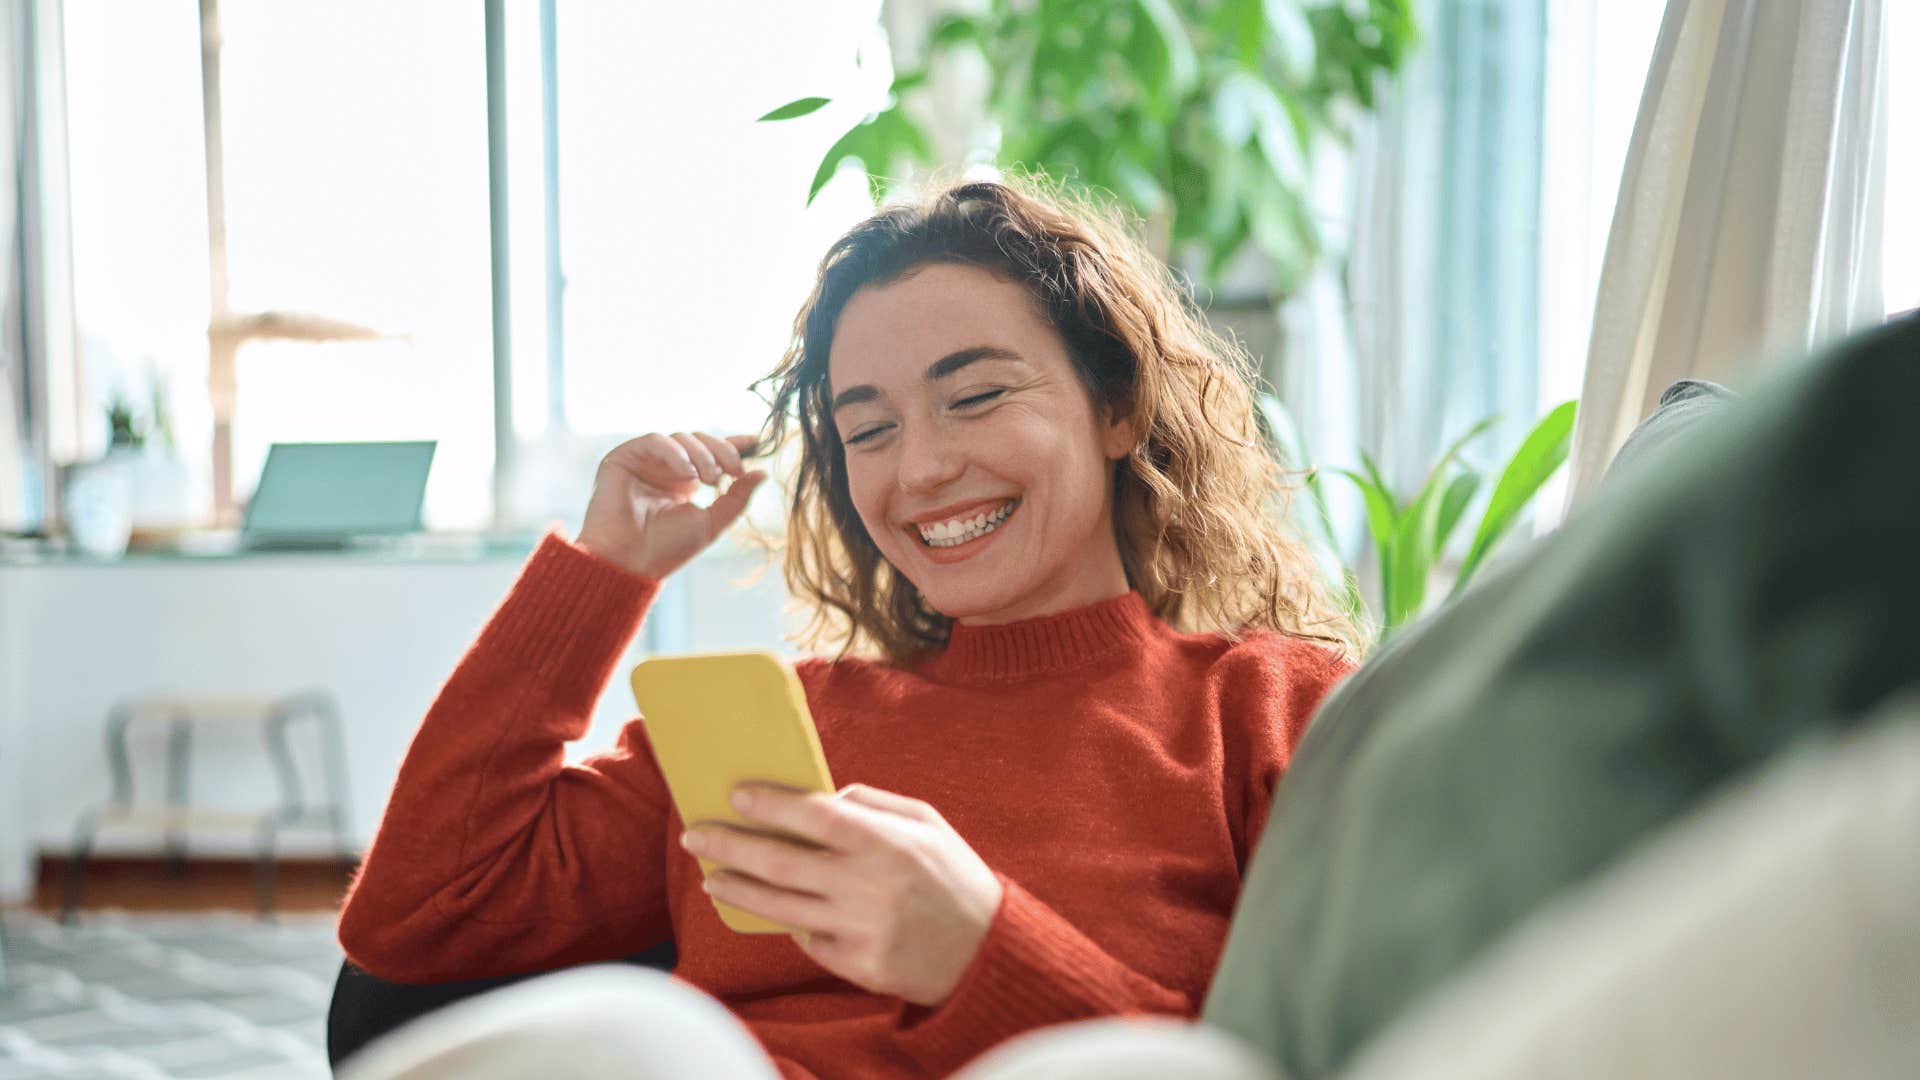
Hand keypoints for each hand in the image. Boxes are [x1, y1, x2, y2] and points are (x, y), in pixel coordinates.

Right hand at [575, 431, 766, 580]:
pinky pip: (655, 441)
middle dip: (721, 451)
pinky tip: (687, 474)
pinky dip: (676, 453)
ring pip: (680, 438)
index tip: (757, 441)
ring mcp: (644, 462)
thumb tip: (763, 472)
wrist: (629, 562)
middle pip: (699, 440)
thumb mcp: (712, 522)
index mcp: (684, 482)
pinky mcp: (623, 458)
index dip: (733, 444)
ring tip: (709, 480)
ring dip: (702, 454)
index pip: (711, 453)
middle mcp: (664, 469)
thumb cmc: (666, 549)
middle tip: (733, 472)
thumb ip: (737, 498)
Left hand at [681, 784, 1004, 1006]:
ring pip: (780, 907)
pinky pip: (807, 939)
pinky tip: (774, 910)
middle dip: (730, 845)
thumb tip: (822, 795)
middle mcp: (868, 886)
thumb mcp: (928, 823)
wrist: (987, 951)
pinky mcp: (856, 965)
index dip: (770, 804)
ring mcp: (859, 930)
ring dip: (738, 890)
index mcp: (887, 842)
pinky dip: (789, 922)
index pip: (814, 815)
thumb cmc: (954, 876)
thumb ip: (874, 803)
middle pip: (780, 862)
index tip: (735, 794)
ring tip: (711, 878)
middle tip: (696, 834)